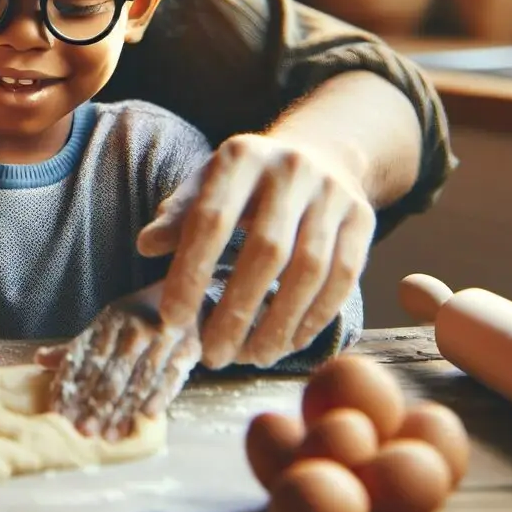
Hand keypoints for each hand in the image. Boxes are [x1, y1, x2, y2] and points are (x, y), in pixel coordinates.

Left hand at [37, 284, 199, 440]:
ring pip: (139, 379)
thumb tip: (39, 360)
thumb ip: (77, 348)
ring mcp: (163, 337)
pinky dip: (159, 397)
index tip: (61, 414)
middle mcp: (136, 327)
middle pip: (112, 372)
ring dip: (124, 409)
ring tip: (110, 436)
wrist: (185, 300)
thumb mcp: (106, 327)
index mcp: (111, 320)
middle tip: (83, 431)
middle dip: (96, 404)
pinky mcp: (187, 349)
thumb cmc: (138, 320)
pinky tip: (145, 417)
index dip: (73, 386)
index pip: (87, 357)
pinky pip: (172, 377)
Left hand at [136, 134, 374, 369]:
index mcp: (241, 156)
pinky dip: (315, 317)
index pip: (211, 220)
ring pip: (310, 269)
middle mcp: (292, 168)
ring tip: (251, 357)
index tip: (174, 321)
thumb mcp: (207, 186)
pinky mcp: (364, 218)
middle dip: (237, 311)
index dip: (191, 273)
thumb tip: (147, 245)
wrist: (321, 154)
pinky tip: (289, 343)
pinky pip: (344, 277)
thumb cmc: (248, 183)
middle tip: (213, 355)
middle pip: (266, 250)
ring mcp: (333, 193)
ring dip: (279, 323)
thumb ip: (179, 216)